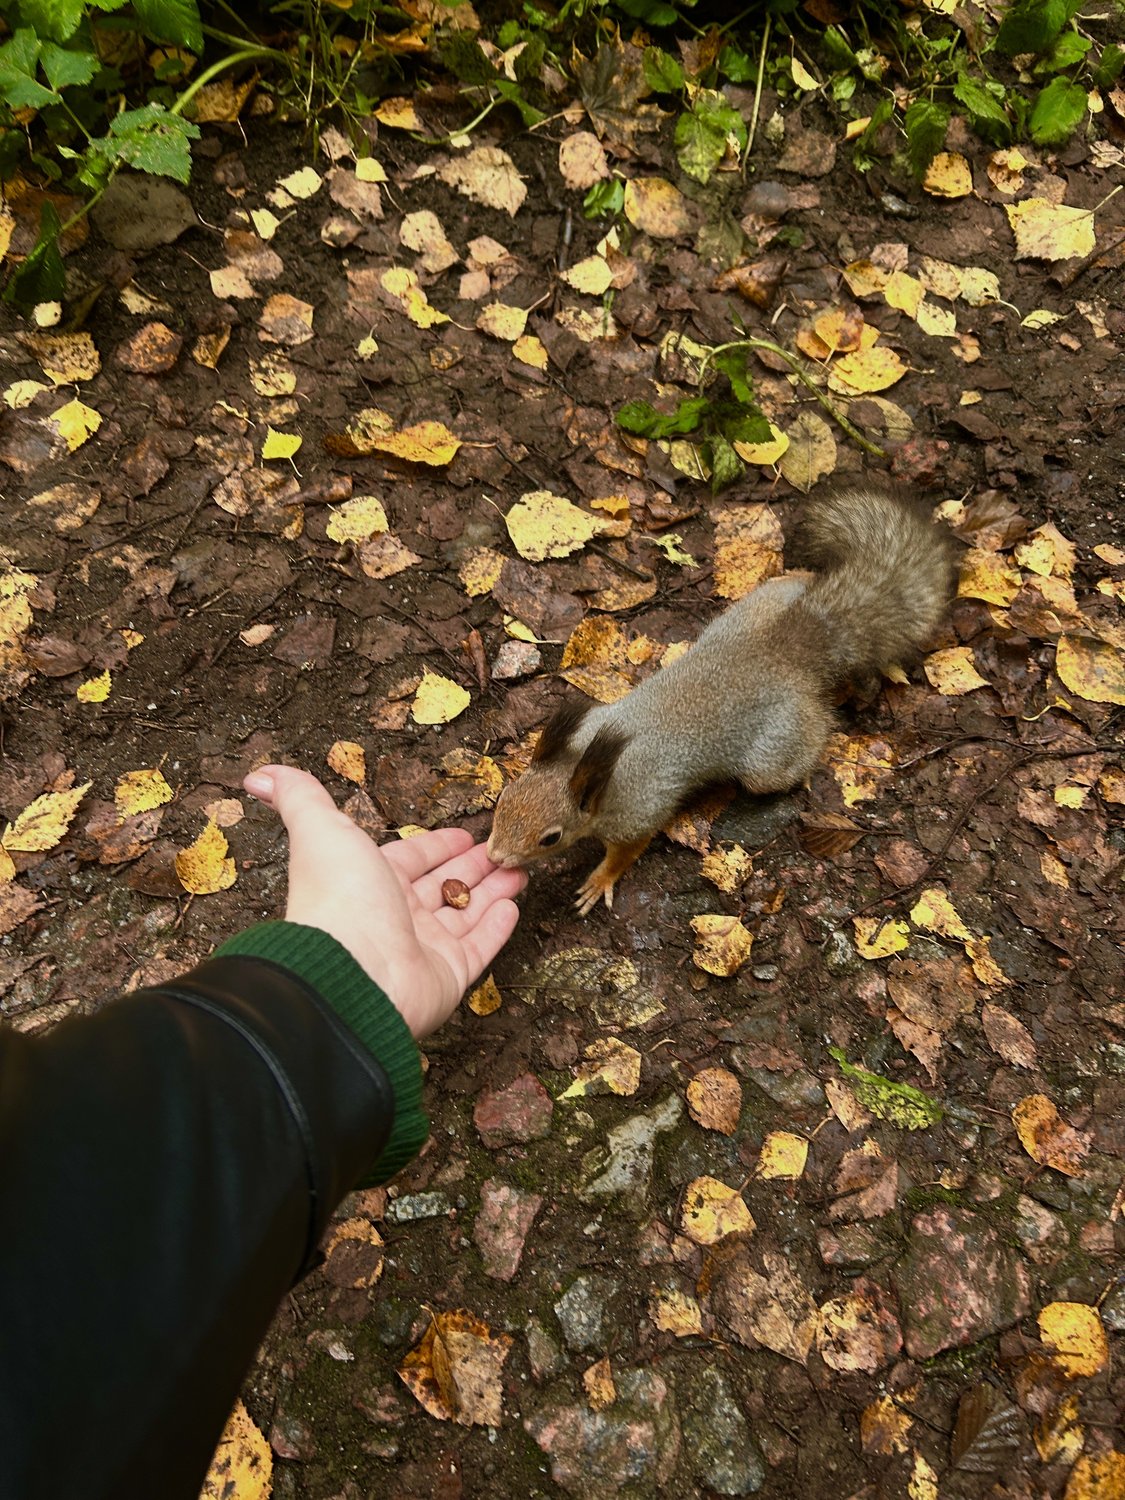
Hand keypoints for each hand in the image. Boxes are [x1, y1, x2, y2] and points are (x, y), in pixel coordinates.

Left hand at [243, 766, 525, 1038]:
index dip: (436, 846)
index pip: (411, 859)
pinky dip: (497, 927)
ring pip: (466, 913)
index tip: (464, 835)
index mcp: (369, 882)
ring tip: (521, 868)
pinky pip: (479, 948)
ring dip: (494, 890)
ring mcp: (423, 950)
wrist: (351, 972)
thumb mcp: (320, 830)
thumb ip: (299, 796)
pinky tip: (513, 905)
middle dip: (473, 866)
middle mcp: (396, 916)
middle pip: (442, 885)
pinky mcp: (448, 977)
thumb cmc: (337, 898)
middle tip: (503, 848)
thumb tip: (259, 774)